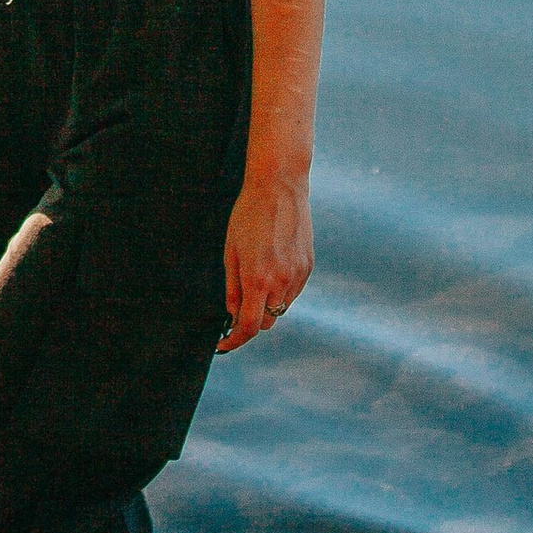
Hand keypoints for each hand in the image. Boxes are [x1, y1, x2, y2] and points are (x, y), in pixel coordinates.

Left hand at [219, 172, 311, 350]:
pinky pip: (293, 291)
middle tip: (237, 303)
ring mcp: (298, 275)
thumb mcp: (230, 251)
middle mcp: (282, 281)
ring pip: (281, 306)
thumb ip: (232, 287)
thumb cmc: (248, 216)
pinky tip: (271, 265)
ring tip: (256, 273)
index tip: (224, 344)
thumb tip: (232, 314)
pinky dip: (280, 289)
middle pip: (267, 320)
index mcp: (258, 279)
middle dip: (251, 318)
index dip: (235, 340)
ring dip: (267, 303)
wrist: (279, 187)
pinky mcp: (308, 266)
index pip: (250, 326)